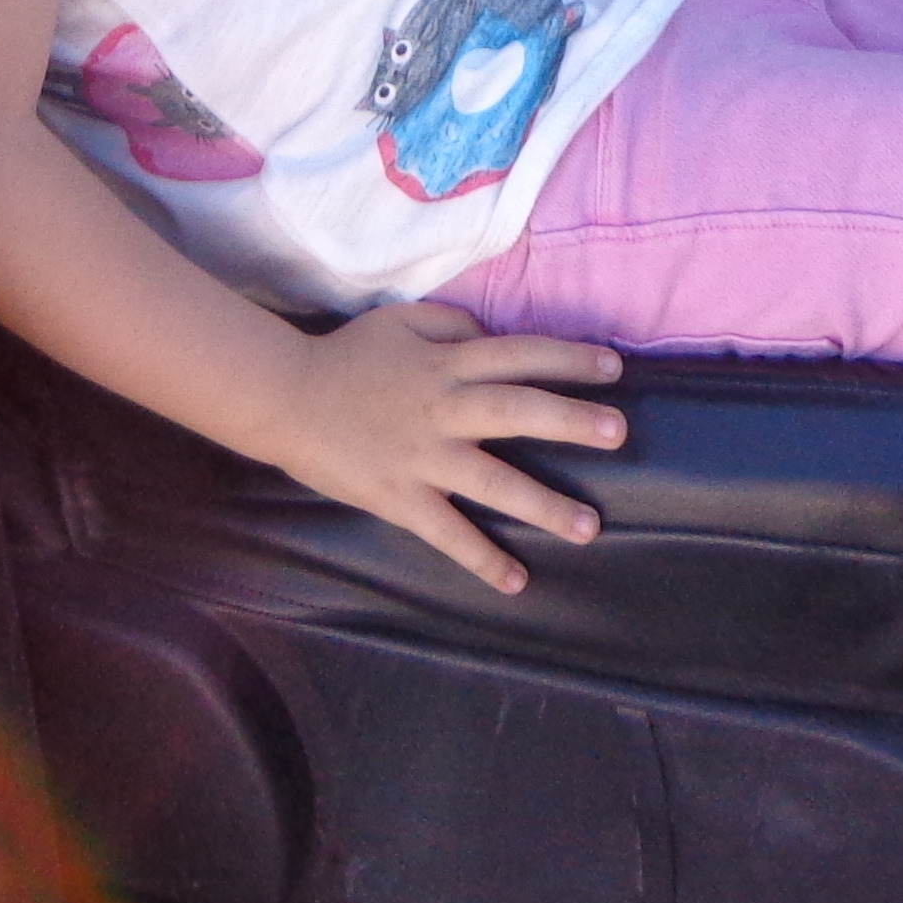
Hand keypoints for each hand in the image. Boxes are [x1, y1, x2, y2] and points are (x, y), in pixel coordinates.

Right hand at [258, 302, 630, 593]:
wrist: (284, 397)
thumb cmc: (345, 356)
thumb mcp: (399, 321)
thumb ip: (451, 324)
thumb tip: (492, 336)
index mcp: (446, 364)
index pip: (517, 355)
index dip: (566, 359)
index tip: (613, 370)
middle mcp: (443, 408)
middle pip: (516, 411)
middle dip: (570, 421)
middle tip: (619, 433)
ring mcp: (423, 457)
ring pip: (493, 481)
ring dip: (543, 505)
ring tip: (589, 527)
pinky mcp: (400, 497)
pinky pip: (447, 532)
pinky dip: (480, 559)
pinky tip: (515, 581)